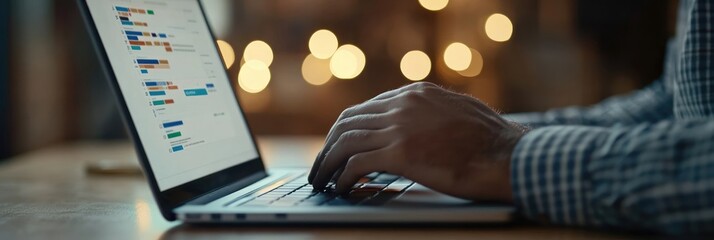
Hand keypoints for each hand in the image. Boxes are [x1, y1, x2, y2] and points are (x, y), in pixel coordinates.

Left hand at [308, 82, 527, 201]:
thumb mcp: (457, 113)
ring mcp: (400, 127)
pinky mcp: (401, 153)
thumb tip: (415, 130)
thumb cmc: (491, 142)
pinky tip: (341, 188)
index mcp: (415, 93)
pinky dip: (342, 176)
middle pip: (348, 122)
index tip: (338, 147)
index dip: (346, 130)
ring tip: (322, 180)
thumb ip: (431, 115)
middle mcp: (403, 104)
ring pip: (346, 141)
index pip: (366, 108)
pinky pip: (356, 163)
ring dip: (328, 162)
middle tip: (322, 166)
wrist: (509, 155)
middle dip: (329, 145)